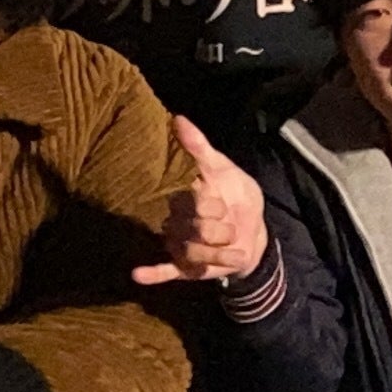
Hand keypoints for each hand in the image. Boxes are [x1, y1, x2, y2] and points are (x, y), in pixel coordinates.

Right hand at [133, 114, 269, 285]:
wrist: (255, 230)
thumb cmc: (235, 194)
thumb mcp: (223, 169)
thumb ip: (200, 147)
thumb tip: (178, 118)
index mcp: (182, 196)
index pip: (187, 201)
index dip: (207, 204)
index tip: (224, 204)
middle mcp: (176, 220)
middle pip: (191, 228)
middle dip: (217, 230)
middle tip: (230, 228)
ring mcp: (179, 244)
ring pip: (188, 251)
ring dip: (214, 253)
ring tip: (234, 249)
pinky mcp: (185, 267)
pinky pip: (164, 271)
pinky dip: (152, 274)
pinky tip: (136, 274)